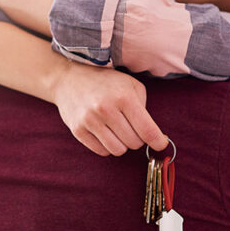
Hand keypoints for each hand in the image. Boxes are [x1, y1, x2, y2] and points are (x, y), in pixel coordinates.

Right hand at [49, 62, 166, 155]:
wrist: (69, 79)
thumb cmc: (105, 82)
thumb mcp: (130, 85)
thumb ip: (144, 109)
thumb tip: (156, 137)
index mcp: (124, 97)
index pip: (147, 131)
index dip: (158, 142)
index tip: (160, 143)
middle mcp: (106, 109)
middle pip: (134, 143)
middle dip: (137, 139)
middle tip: (132, 128)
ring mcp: (89, 120)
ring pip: (118, 150)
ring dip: (122, 144)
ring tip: (118, 131)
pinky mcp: (78, 130)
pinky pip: (101, 151)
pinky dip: (107, 146)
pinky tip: (104, 133)